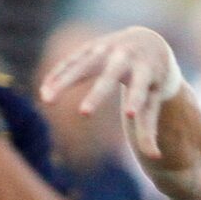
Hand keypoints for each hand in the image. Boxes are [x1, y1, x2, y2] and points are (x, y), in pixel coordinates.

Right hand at [39, 26, 184, 160]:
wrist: (149, 41)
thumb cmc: (152, 79)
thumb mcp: (155, 99)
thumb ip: (150, 127)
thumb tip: (155, 157)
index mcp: (146, 71)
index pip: (141, 88)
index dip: (136, 100)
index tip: (130, 115)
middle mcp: (126, 57)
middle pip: (109, 76)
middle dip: (97, 95)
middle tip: (83, 114)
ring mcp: (106, 49)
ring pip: (82, 65)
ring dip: (63, 81)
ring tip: (47, 100)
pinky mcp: (91, 47)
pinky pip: (71, 61)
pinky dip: (58, 73)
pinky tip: (44, 89)